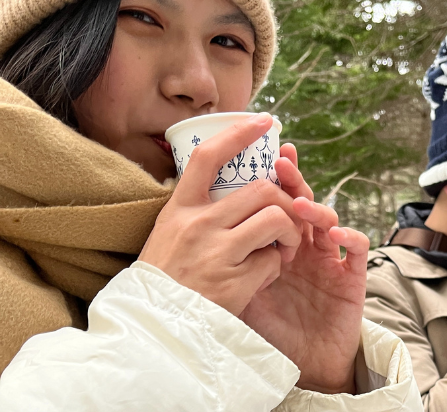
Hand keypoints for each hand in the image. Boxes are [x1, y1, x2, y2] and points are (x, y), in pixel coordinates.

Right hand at [139, 114, 302, 315]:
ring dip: (290, 233)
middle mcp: (196, 225)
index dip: (238, 133)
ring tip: (283, 247)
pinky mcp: (232, 283)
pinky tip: (263, 277)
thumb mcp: (169, 233)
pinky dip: (275, 268)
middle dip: (286, 202)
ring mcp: (215, 253)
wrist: (152, 329)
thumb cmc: (165, 278)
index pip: (208, 157)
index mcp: (179, 209)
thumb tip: (232, 177)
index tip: (264, 121)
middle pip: (260, 189)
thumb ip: (197, 208)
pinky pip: (272, 262)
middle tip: (288, 219)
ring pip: (276, 218)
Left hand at [239, 144, 368, 394]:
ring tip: (299, 205)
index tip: (257, 157)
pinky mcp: (352, 278)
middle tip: (282, 161)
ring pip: (328, 220)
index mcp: (279, 245)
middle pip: (302, 203)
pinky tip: (337, 232)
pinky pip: (357, 250)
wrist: (307, 366)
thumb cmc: (274, 328)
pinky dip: (351, 236)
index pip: (274, 205)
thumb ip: (231, 267)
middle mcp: (306, 246)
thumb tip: (199, 238)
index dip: (270, 181)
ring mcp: (330, 259)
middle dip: (293, 180)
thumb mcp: (243, 295)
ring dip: (316, 208)